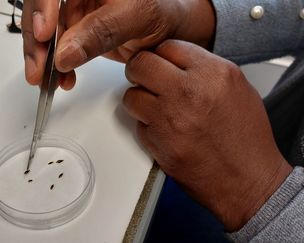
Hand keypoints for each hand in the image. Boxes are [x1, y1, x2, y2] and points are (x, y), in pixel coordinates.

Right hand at [22, 0, 214, 89]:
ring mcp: (75, 12)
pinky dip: (56, 67)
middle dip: (36, 41)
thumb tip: (65, 54)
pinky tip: (63, 79)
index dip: (42, 8)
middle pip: (41, 11)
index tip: (44, 34)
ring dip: (42, 59)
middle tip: (38, 69)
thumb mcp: (137, 17)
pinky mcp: (76, 32)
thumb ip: (101, 31)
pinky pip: (57, 49)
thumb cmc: (163, 13)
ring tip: (47, 80)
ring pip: (44, 33)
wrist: (172, 31)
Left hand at [123, 40, 291, 231]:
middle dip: (139, 70)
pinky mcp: (157, 143)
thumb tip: (175, 62)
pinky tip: (164, 131)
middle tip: (143, 79)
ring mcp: (169, 119)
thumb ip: (204, 69)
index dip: (160, 55)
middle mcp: (188, 92)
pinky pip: (138, 125)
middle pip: (141, 65)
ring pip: (130, 96)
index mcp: (212, 73)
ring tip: (155, 108)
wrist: (246, 180)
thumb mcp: (236, 88)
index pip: (167, 46)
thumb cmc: (245, 138)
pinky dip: (146, 127)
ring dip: (138, 101)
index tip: (158, 62)